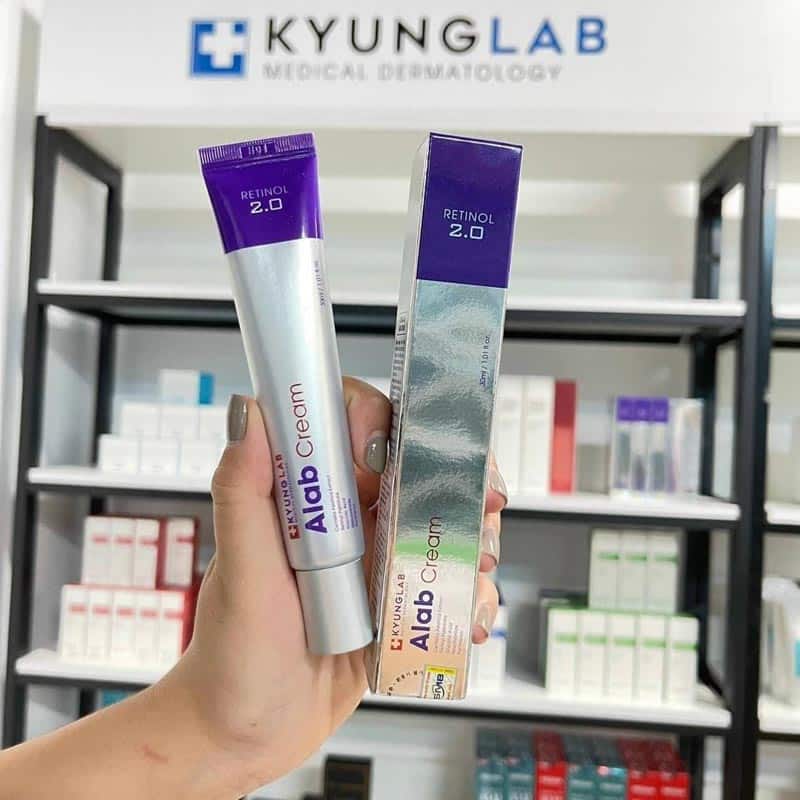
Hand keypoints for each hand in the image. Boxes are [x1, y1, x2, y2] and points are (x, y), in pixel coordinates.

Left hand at [168, 378, 507, 795]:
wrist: (248, 735)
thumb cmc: (231, 655)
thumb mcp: (240, 572)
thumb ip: (242, 492)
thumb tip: (250, 412)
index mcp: (312, 495)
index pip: (356, 425)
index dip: (386, 424)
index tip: (391, 458)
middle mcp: (349, 517)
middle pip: (418, 466)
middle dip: (460, 477)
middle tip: (484, 500)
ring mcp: (378, 559)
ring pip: (444, 522)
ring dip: (475, 535)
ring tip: (477, 566)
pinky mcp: (399, 601)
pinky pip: (447, 582)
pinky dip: (469, 594)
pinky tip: (467, 619)